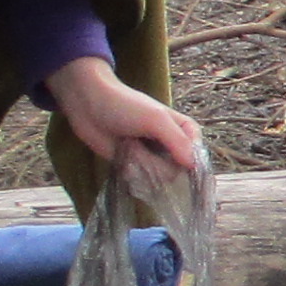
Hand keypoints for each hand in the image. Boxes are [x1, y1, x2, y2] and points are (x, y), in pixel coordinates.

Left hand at [51, 58, 203, 173]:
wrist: (88, 105)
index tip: (181, 169)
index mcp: (183, 130)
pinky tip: (123, 159)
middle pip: (177, 171)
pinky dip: (131, 173)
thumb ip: (177, 141)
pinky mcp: (133, 166)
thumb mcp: (156, 119)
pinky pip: (140, 181)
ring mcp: (151, 157)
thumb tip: (193, 166)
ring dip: (143, 168)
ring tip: (130, 150)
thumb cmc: (125, 105)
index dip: (192, 165)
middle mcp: (169, 146)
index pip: (197, 156)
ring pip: (158, 179)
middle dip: (160, 166)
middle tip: (144, 150)